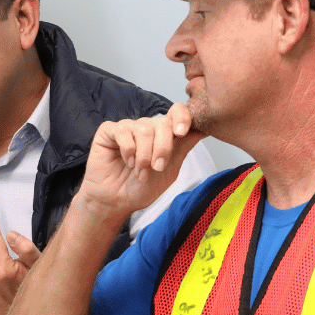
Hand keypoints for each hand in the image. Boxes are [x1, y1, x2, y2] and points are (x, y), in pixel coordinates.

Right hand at [80, 104, 206, 216]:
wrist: (118, 201)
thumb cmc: (142, 187)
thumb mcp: (170, 169)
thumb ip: (184, 147)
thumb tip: (205, 129)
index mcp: (164, 134)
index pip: (177, 113)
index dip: (182, 118)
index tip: (181, 133)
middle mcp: (147, 127)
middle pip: (162, 123)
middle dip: (163, 148)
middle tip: (157, 167)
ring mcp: (128, 127)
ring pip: (143, 129)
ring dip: (144, 155)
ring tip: (140, 172)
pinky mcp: (109, 131)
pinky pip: (123, 131)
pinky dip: (128, 150)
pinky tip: (127, 161)